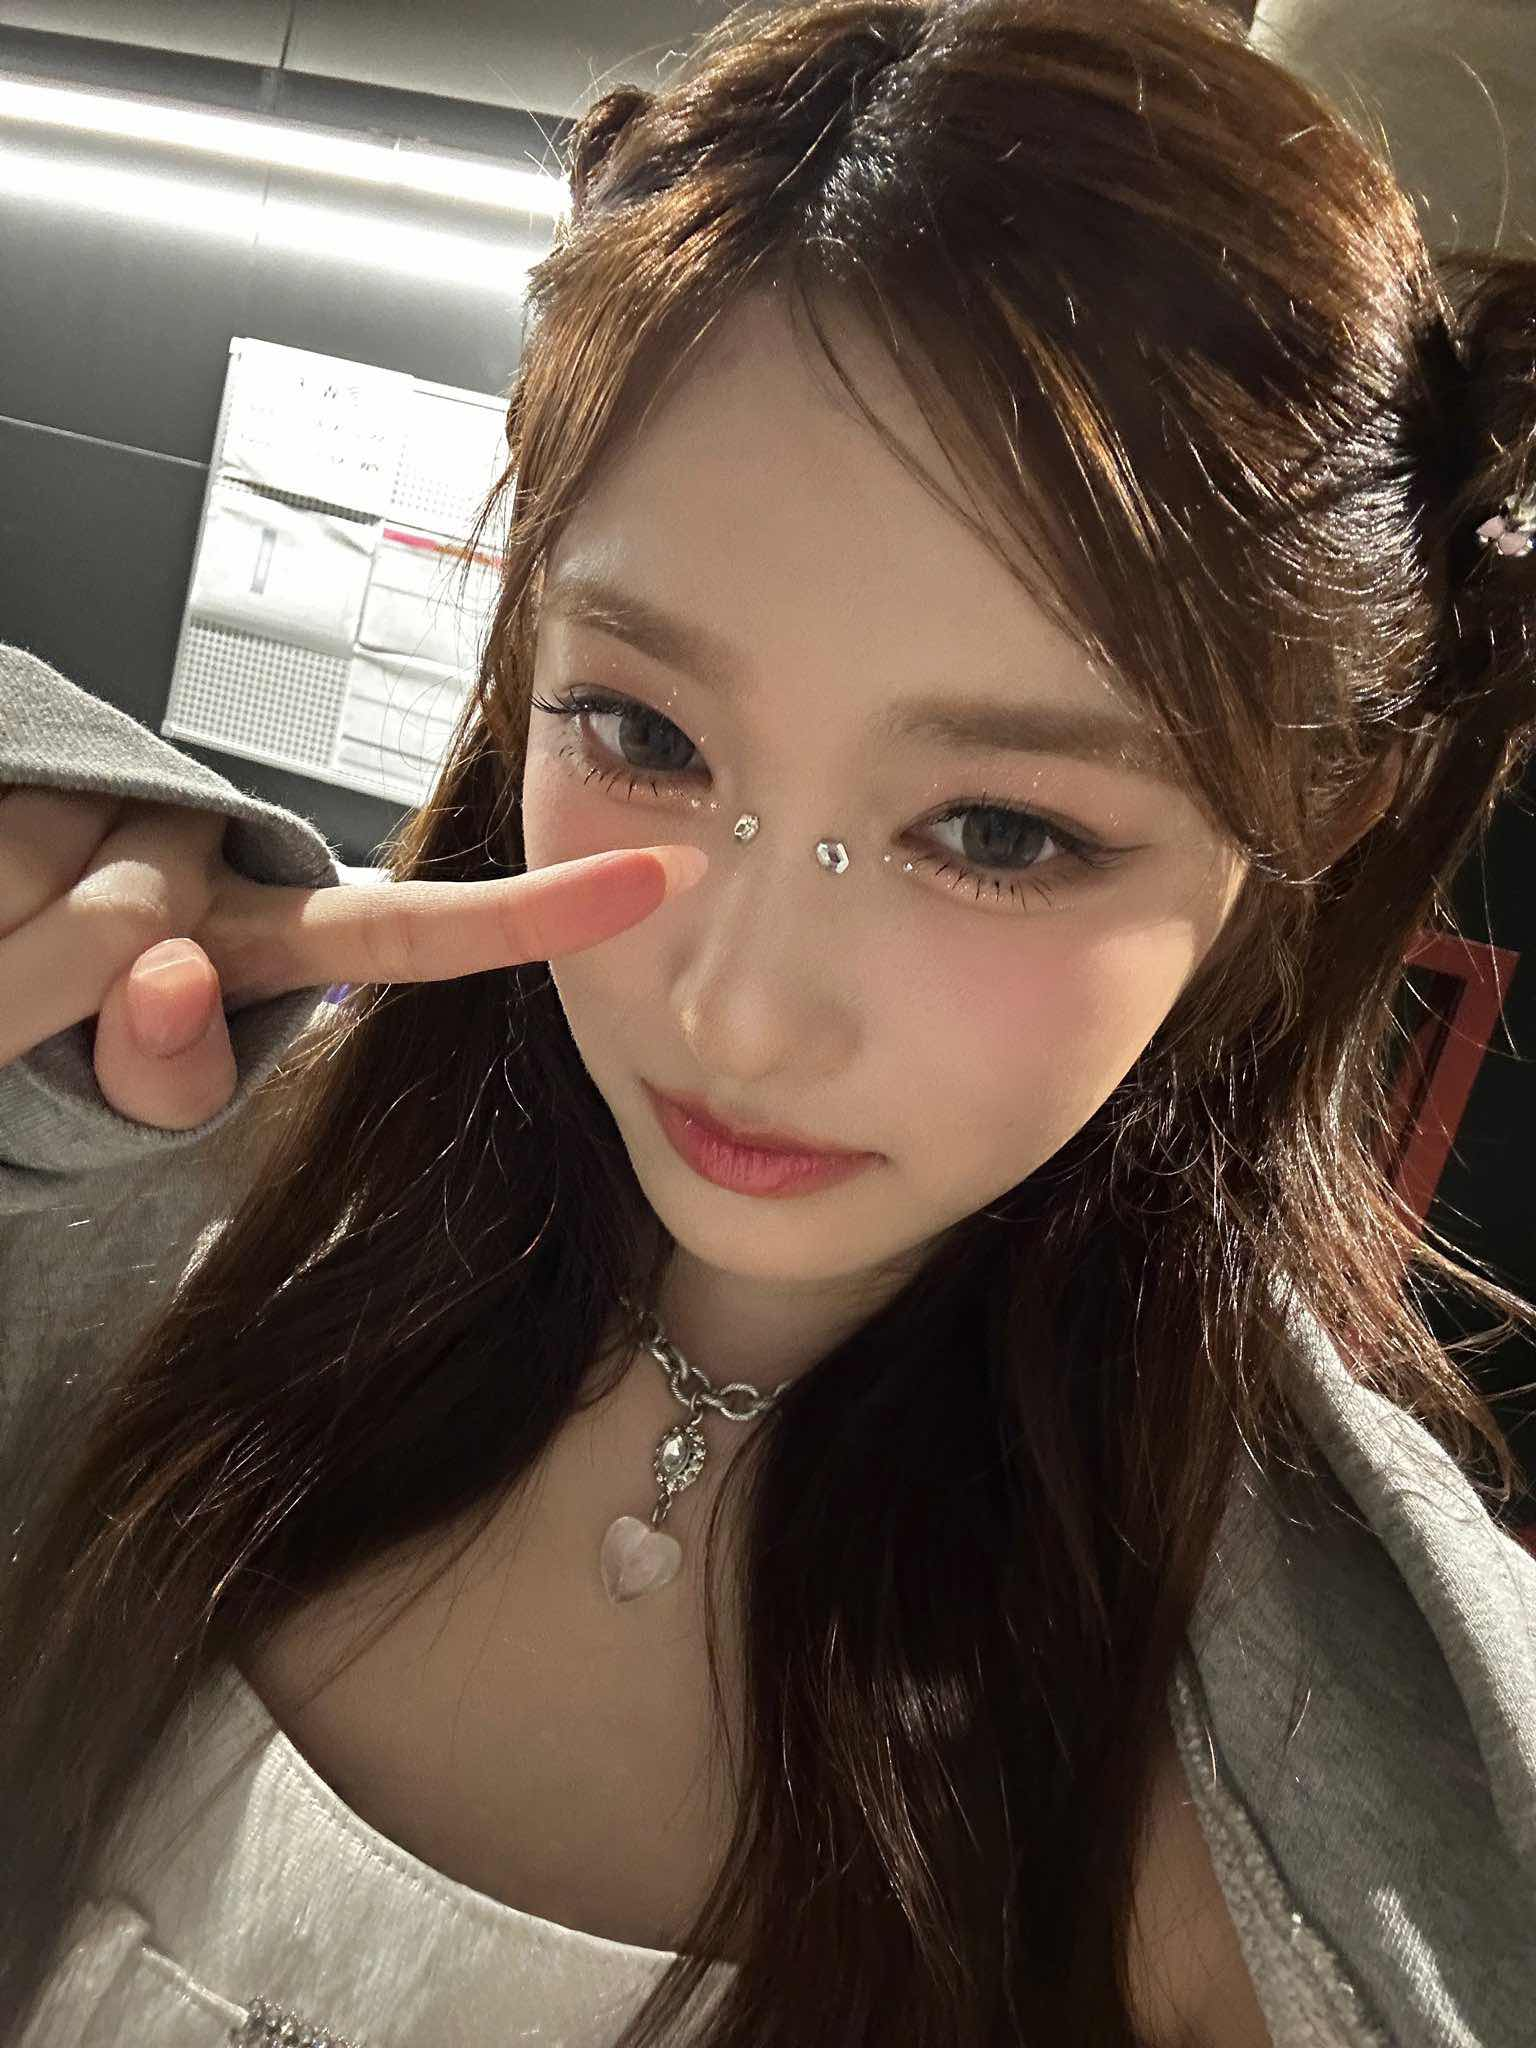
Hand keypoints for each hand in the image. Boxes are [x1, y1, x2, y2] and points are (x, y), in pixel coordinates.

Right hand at [0, 785, 705, 1131]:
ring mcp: (143, 833)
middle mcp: (223, 880)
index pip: (406, 937)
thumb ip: (159, 1068)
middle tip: (27, 981)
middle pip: (159, 962)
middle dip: (71, 1000)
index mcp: (267, 947)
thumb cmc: (32, 999)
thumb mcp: (112, 1081)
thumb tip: (170, 963)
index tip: (665, 878)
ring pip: (91, 923)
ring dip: (11, 950)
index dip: (536, 917)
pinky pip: (22, 868)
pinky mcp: (67, 789)